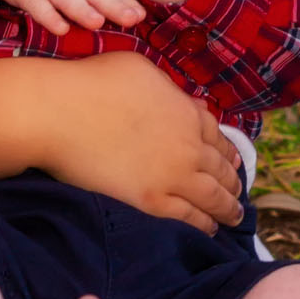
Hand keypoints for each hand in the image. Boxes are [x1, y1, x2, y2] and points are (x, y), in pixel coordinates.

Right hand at [36, 54, 242, 232]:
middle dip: (232, 181)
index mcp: (187, 112)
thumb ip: (168, 90)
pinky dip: (204, 223)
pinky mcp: (151, 200)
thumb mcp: (141, 70)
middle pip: (220, 168)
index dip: (227, 149)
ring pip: (213, 196)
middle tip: (237, 190)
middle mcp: (189, 146)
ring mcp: (173, 175)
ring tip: (234, 215)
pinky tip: (211, 228)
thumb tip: (180, 102)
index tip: (233, 159)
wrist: (62, 113)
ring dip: (228, 207)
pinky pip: (188, 216)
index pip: (217, 135)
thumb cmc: (93, 82)